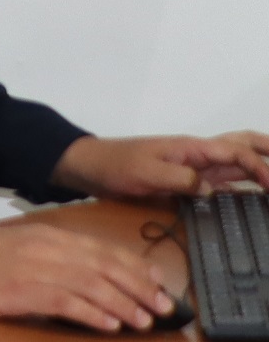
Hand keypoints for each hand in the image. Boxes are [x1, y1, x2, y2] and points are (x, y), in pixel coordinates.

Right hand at [0, 217, 180, 332]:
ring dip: (124, 303)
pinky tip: (109, 324)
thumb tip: (84, 279)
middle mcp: (46, 248)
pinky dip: (93, 313)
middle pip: (107, 266)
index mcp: (46, 236)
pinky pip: (68, 302)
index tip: (156, 283)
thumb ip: (49, 259)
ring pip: (94, 284)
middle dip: (140, 288)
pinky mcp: (22, 290)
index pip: (103, 250)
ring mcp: (34, 268)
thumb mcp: (15, 249)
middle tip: (163, 307)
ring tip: (143, 321)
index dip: (135, 267)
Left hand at [53, 131, 268, 199]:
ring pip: (237, 161)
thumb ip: (180, 179)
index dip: (261, 168)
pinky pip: (221, 180)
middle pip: (244, 146)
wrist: (89, 167)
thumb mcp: (146, 172)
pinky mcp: (187, 181)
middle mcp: (200, 154)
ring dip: (260, 166)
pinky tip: (252, 195)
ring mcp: (195, 167)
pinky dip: (242, 184)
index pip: (238, 153)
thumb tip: (210, 190)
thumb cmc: (115, 165)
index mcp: (194, 147)